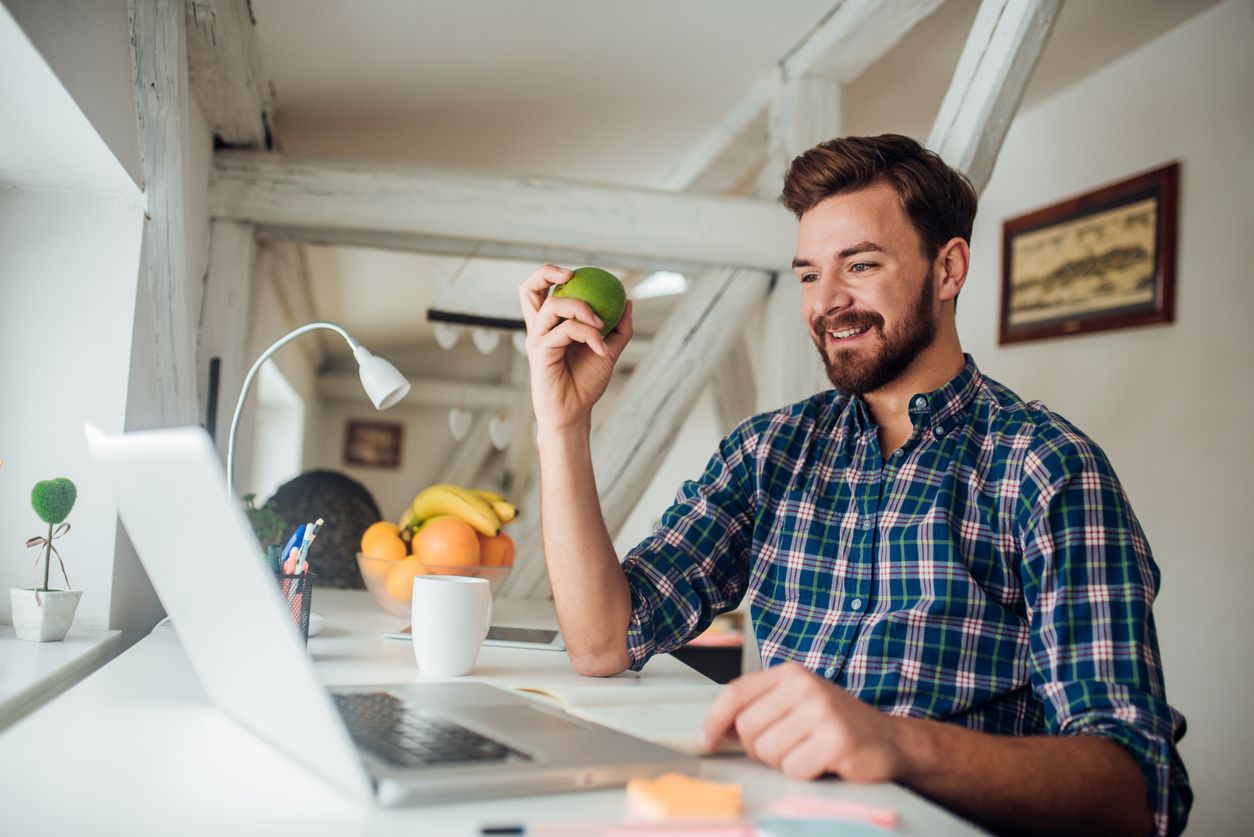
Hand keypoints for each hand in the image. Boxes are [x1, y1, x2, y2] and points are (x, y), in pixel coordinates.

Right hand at [518, 264, 632, 433]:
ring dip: (583, 309)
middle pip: (527, 289)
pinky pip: (567, 331)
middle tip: (571, 275)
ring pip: (554, 306)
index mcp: (550, 326)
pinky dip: (590, 335)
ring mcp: (537, 340)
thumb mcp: (608, 350)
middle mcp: (539, 329)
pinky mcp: (541, 352)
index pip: (540, 291)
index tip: (576, 273)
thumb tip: (628, 301)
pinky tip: (603, 349)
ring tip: (603, 325)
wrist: (575, 413)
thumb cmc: (586, 383)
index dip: (551, 274)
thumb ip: (618, 328)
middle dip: (546, 273)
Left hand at [702, 662, 907, 782]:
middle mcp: (805, 686)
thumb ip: (760, 709)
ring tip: (809, 751)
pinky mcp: (836, 740)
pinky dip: (805, 773)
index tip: (707, 740)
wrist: (891, 741)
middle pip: (748, 730)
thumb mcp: (797, 704)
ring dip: (785, 762)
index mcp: (790, 674)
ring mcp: (821, 712)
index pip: (735, 693)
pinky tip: (824, 761)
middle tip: (790, 746)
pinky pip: (794, 769)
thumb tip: (715, 732)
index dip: (715, 720)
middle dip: (761, 749)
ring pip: (768, 753)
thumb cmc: (837, 725)